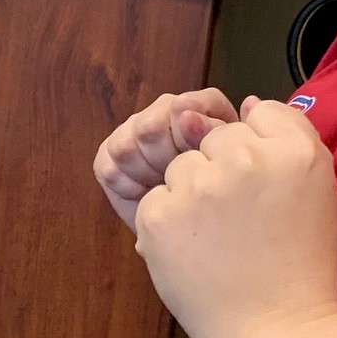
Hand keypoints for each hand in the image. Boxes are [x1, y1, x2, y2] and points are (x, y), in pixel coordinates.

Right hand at [94, 88, 239, 230]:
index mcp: (201, 108)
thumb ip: (213, 133)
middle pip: (149, 126)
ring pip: (125, 147)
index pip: (185, 107)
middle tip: (181, 179)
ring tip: (165, 187)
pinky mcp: (108, 154)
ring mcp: (133, 130)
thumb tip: (186, 115)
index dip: (187, 137)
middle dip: (165, 160)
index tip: (195, 157)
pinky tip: (145, 194)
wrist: (192, 231)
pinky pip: (108, 168)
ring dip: (146, 175)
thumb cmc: (219, 198)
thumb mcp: (228, 165)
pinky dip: (128, 187)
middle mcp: (164, 112)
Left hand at [133, 97, 336, 337]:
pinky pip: (156, 198)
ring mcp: (198, 185)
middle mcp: (245, 159)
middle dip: (221, 170)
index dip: (259, 152)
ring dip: (191, 194)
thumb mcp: (318, 189)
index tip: (265, 189)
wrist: (276, 328)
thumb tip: (247, 103)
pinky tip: (196, 252)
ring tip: (219, 240)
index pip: (260, 114)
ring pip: (181, 167)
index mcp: (295, 151)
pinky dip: (167, 222)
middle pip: (214, 138)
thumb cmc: (301, 262)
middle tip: (241, 221)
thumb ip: (288, 137)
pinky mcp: (159, 213)